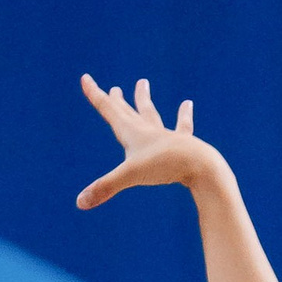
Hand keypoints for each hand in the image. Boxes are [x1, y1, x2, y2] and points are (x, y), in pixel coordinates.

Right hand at [75, 74, 217, 206]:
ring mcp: (166, 136)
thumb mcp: (131, 176)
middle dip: (118, 101)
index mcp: (132, 132)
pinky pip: (182, 127)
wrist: (201, 164)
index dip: (95, 94)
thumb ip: (105, 188)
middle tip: (113, 89)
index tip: (86, 78)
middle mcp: (148, 130)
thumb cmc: (165, 166)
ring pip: (152, 114)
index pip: (109, 110)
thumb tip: (80, 203)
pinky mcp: (183, 143)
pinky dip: (184, 116)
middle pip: (128, 112)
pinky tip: (188, 104)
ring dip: (144, 100)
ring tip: (143, 83)